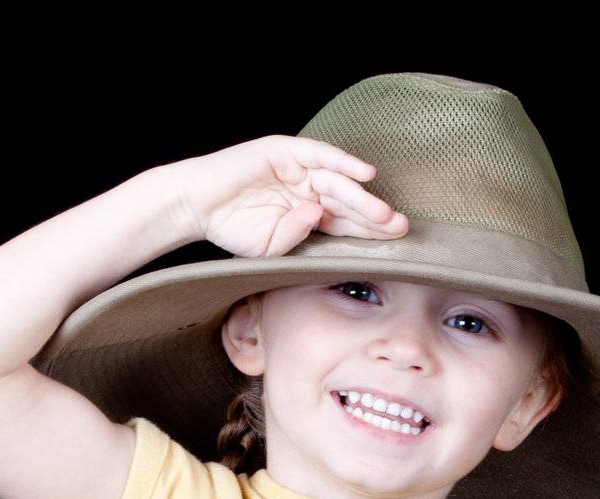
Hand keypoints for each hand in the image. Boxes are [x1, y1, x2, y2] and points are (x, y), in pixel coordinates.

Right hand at [174, 134, 409, 258]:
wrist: (199, 205)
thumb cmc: (232, 229)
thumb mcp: (271, 247)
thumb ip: (297, 236)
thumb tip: (316, 218)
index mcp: (309, 214)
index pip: (345, 224)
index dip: (368, 233)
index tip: (394, 245)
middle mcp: (308, 190)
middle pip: (349, 203)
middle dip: (374, 217)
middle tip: (400, 228)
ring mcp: (297, 169)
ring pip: (338, 181)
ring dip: (363, 196)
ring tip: (384, 213)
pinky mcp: (284, 151)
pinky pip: (319, 155)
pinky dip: (342, 162)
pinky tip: (365, 174)